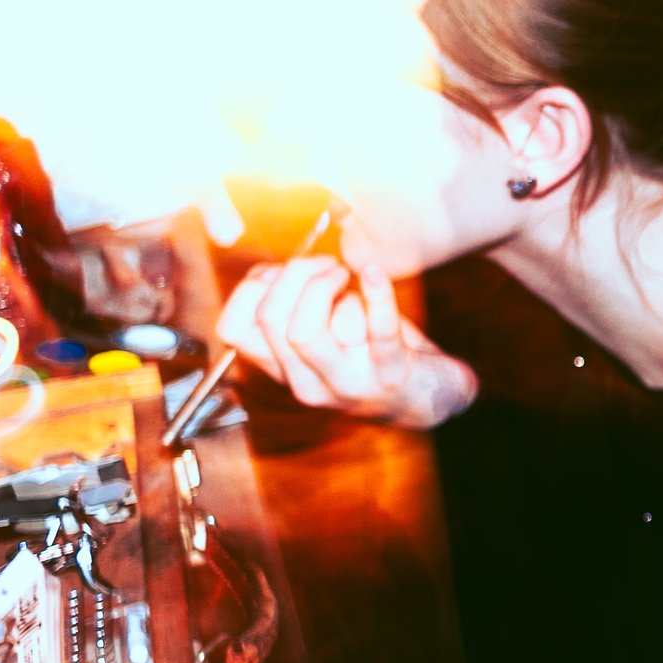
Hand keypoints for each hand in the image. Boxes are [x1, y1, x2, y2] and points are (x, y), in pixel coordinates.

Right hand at [215, 257, 477, 429]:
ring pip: (307, 330)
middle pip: (270, 321)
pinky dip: (376, 294)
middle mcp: (307, 383)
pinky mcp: (391, 375)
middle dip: (293, 275)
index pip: (234, 330)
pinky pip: (378, 331)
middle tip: (326, 266)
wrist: (428, 396)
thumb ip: (293, 305)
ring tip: (349, 276)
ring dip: (327, 286)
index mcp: (285, 369)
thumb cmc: (372, 351)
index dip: (251, 289)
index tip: (282, 271)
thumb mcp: (325, 332)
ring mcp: (348, 384)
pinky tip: (374, 273)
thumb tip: (268, 271)